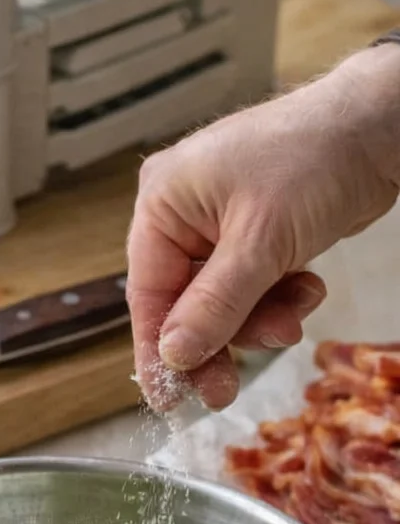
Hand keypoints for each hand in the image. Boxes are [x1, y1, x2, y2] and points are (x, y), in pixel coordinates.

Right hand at [127, 45, 399, 410]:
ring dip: (259, 319)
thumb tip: (173, 357)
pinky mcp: (257, 232)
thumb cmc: (314, 158)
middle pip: (184, 304)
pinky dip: (279, 298)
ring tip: (294, 317)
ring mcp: (221, 223)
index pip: (147, 292)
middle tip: (228, 391)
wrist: (381, 125)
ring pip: (223, 302)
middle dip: (220, 338)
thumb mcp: (260, 243)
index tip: (167, 398)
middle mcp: (184, 213)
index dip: (156, 351)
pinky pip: (253, 286)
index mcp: (164, 202)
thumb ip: (214, 306)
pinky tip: (307, 288)